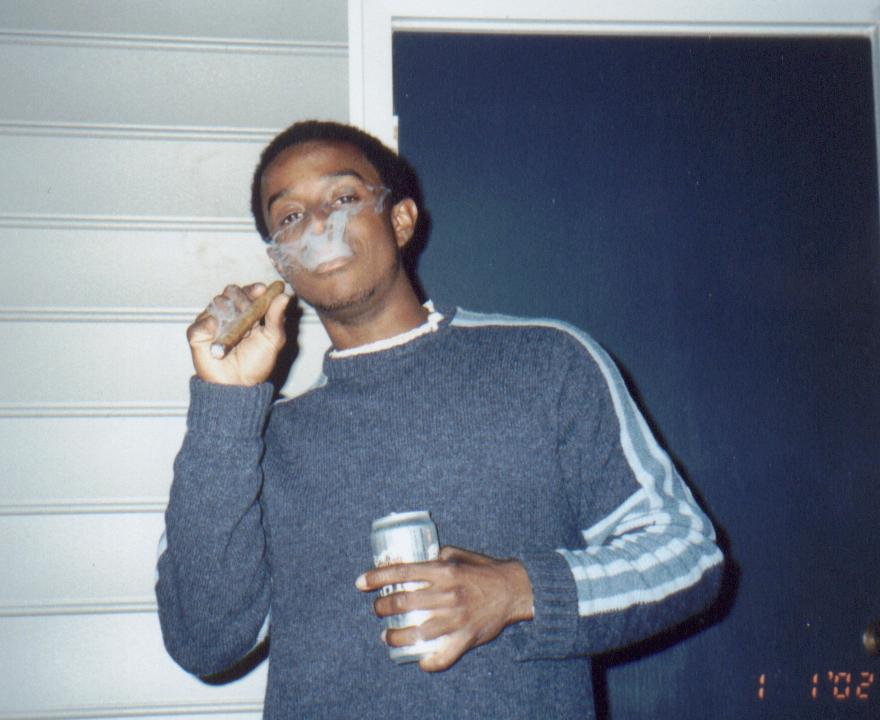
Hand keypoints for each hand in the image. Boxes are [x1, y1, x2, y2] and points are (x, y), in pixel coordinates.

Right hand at [187, 283, 289, 385]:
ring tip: (235, 327)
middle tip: (248, 309)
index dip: (254, 289)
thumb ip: (277, 318)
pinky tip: (216, 331)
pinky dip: (208, 324)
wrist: (239, 385)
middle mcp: (229, 314)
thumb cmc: (256, 363)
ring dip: (227, 310)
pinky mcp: (197, 335)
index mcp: (247, 313)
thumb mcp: (273, 340)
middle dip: (241, 297)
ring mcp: (212, 323)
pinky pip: (200, 323)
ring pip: (216, 302)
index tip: (262, 290)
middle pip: (231, 292)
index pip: (248, 292)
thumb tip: (285, 295)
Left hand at [356, 546, 533, 671]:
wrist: (514, 589)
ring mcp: (457, 617)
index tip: (360, 583)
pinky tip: (419, 661)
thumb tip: (412, 559)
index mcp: (444, 570)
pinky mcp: (467, 636)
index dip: (377, 577)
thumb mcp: (459, 555)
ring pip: (417, 631)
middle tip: (377, 609)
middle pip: (404, 601)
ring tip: (386, 636)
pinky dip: (429, 662)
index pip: (402, 572)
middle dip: (382, 607)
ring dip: (395, 636)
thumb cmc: (484, 570)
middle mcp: (448, 593)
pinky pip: (444, 655)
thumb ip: (436, 557)